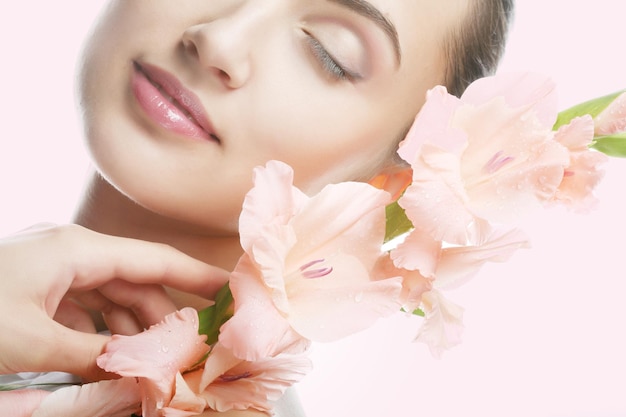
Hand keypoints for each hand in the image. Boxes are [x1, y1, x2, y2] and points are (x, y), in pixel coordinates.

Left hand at [0, 223, 229, 380]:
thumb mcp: (31, 342)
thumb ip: (93, 356)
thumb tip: (139, 373)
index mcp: (77, 250)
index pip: (155, 260)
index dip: (197, 275)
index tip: (231, 289)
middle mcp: (72, 254)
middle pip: (137, 283)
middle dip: (164, 317)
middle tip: (190, 350)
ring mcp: (54, 273)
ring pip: (112, 300)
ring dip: (131, 332)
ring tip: (148, 364)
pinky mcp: (38, 291)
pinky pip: (85, 311)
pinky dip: (101, 335)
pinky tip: (109, 360)